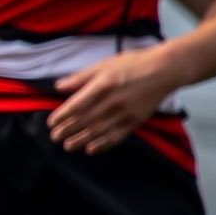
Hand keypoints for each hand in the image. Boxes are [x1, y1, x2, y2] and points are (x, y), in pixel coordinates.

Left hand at [50, 49, 181, 153]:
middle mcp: (113, 101)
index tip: (51, 122)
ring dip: (81, 140)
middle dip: (68, 130)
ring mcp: (125, 113)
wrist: (164, 71)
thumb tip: (59, 87)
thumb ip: (80, 77)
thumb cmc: (132, 65)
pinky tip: (91, 150)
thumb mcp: (103, 65)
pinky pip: (116, 137)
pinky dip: (102, 145)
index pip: (77, 104)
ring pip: (98, 131)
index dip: (63, 115)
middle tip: (54, 137)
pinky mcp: (135, 121)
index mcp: (103, 84)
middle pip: (85, 120)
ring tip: (67, 146)